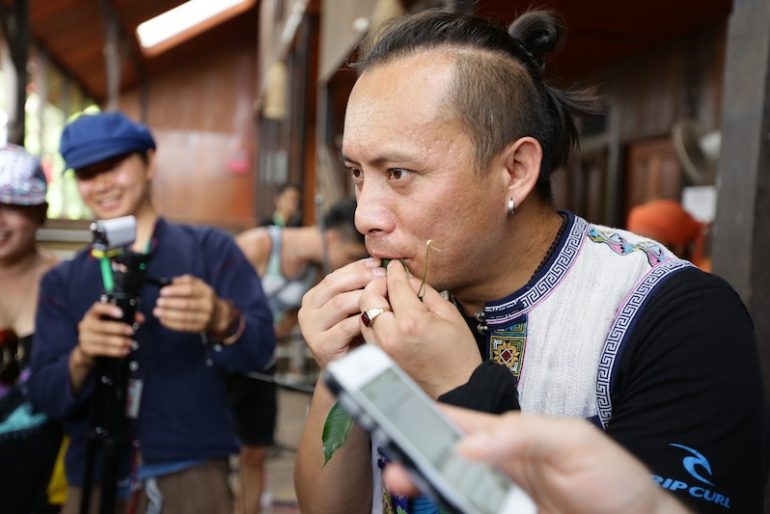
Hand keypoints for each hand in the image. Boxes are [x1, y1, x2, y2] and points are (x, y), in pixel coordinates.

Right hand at [76, 301, 141, 363]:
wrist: (89, 350)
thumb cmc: (104, 332)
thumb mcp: (112, 322)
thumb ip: (127, 317)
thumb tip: (141, 318)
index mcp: (92, 314)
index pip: (97, 308)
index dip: (109, 309)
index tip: (121, 313)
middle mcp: (86, 324)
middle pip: (102, 326)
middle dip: (118, 328)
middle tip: (131, 331)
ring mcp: (85, 337)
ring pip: (104, 340)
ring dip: (120, 342)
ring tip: (130, 343)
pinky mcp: (87, 349)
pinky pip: (103, 350)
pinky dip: (116, 351)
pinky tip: (125, 351)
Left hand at [154, 274, 229, 333]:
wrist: (219, 316)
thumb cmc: (203, 297)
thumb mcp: (199, 285)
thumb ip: (186, 281)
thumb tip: (171, 282)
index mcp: (206, 292)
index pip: (190, 290)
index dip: (175, 291)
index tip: (162, 291)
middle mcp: (207, 305)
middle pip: (187, 304)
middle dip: (170, 303)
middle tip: (158, 302)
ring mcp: (204, 318)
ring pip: (184, 317)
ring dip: (168, 314)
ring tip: (157, 311)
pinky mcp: (200, 328)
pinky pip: (184, 326)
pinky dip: (171, 324)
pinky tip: (162, 319)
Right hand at [298, 258, 384, 367]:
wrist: (347, 372)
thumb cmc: (355, 336)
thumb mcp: (355, 307)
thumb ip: (361, 288)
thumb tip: (382, 265)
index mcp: (314, 297)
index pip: (336, 275)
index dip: (358, 268)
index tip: (379, 264)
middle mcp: (307, 310)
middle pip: (336, 285)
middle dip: (363, 278)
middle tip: (385, 277)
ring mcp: (311, 328)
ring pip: (341, 303)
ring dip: (366, 297)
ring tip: (386, 295)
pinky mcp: (320, 345)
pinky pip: (346, 326)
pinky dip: (364, 320)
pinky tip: (379, 318)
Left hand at [359, 260, 480, 397]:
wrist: (456, 388)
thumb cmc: (458, 352)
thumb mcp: (449, 314)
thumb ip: (425, 292)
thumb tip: (407, 278)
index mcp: (412, 322)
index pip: (393, 285)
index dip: (394, 271)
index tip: (395, 266)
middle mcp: (391, 336)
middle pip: (368, 297)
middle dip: (377, 285)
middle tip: (389, 283)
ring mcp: (381, 349)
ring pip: (363, 314)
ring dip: (373, 303)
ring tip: (388, 300)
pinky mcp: (379, 358)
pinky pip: (367, 331)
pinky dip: (373, 320)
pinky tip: (387, 318)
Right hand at [384, 406, 690, 513]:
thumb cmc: (612, 476)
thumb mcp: (573, 441)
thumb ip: (523, 434)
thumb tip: (468, 444)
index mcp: (506, 437)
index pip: (455, 422)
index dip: (420, 415)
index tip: (389, 412)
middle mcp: (494, 470)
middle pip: (443, 464)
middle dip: (414, 461)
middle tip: (396, 467)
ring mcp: (497, 502)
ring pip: (451, 496)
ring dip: (428, 492)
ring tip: (407, 487)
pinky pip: (466, 511)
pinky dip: (448, 508)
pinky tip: (438, 508)